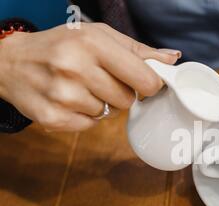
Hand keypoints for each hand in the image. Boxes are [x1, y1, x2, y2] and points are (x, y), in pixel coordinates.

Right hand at [0, 23, 180, 131]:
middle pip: (128, 100)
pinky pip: (90, 125)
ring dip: (100, 104)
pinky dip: (84, 116)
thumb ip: (138, 50)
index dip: (150, 84)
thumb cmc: (62, 46)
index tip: (145, 82)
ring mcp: (62, 96)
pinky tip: (69, 100)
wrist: (11, 63)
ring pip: (109, 114)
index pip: (144, 79)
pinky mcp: (53, 118)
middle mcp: (75, 68)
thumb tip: (172, 60)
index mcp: (92, 44)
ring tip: (80, 87)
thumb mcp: (98, 36)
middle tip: (101, 80)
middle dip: (121, 92)